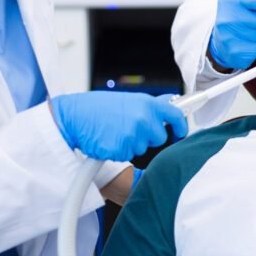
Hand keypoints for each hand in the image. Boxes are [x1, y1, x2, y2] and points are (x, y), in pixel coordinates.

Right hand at [51, 92, 187, 160]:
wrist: (74, 116)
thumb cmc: (98, 108)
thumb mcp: (128, 100)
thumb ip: (149, 106)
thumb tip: (171, 104)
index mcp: (147, 104)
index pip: (176, 115)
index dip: (180, 126)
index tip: (180, 132)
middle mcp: (144, 119)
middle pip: (159, 138)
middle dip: (148, 137)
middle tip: (129, 129)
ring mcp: (134, 135)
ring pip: (142, 148)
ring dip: (131, 144)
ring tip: (114, 131)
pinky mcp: (122, 150)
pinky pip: (127, 156)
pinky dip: (118, 151)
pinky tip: (108, 139)